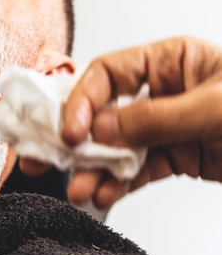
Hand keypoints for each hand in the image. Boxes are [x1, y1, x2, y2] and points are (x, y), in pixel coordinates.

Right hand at [61, 36, 221, 208]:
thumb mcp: (214, 107)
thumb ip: (154, 117)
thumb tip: (101, 128)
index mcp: (171, 61)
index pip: (109, 73)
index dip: (82, 100)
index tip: (72, 131)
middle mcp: (164, 90)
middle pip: (104, 111)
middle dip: (76, 139)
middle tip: (49, 158)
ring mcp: (168, 126)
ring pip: (118, 146)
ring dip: (95, 170)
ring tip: (80, 189)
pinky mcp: (177, 157)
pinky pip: (139, 170)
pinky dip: (120, 184)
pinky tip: (106, 193)